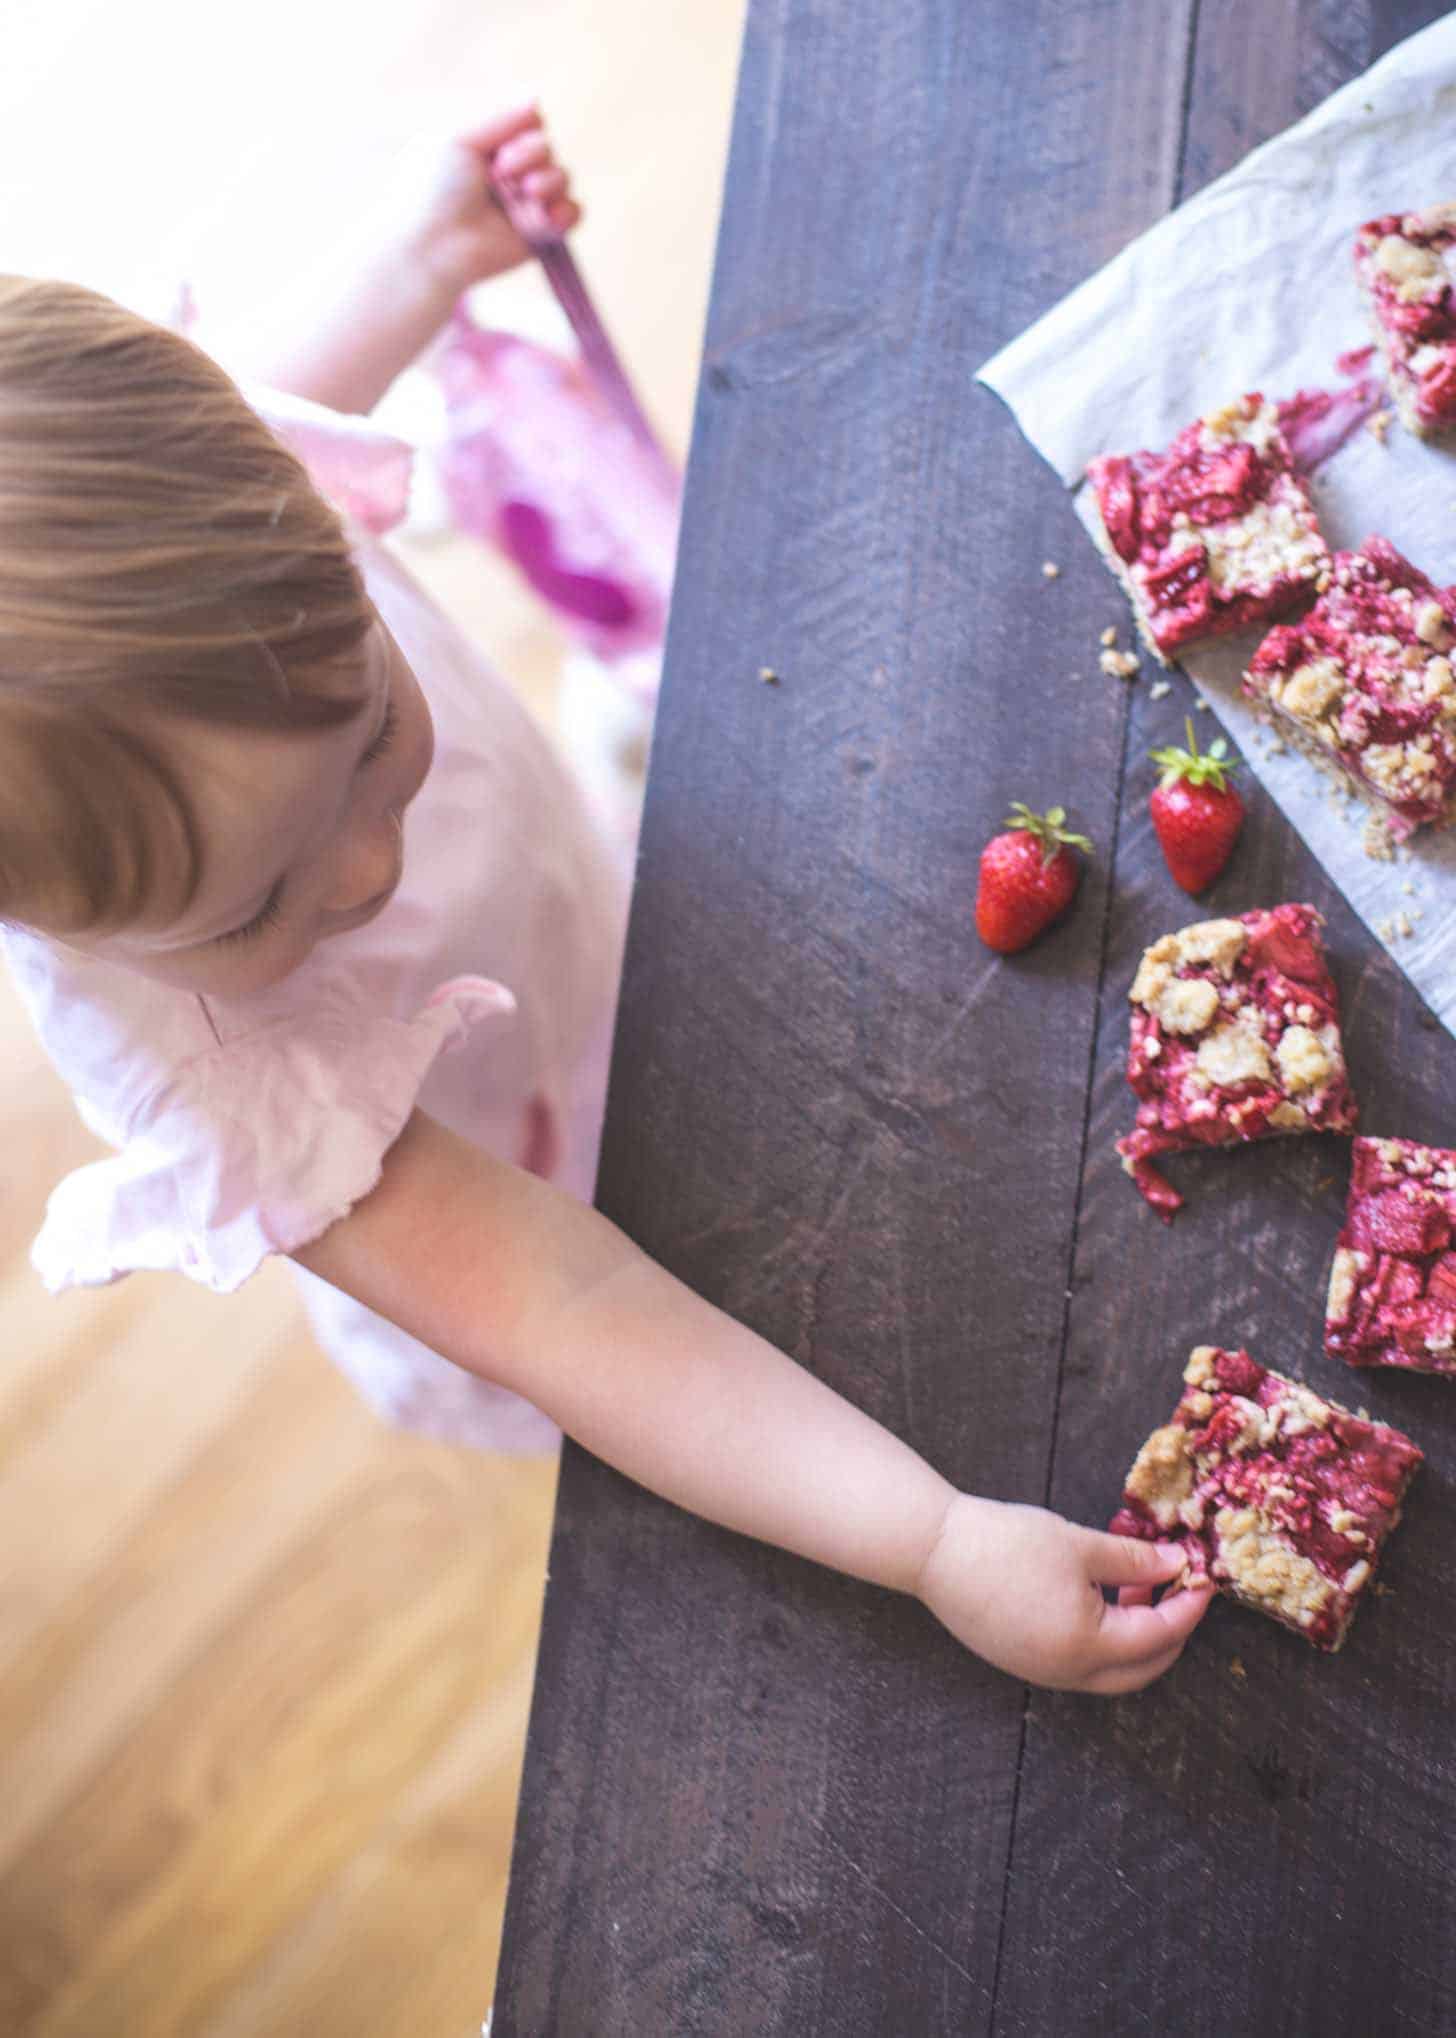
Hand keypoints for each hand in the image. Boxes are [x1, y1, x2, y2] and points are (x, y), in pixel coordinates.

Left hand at [402, 105, 583, 294]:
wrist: (431, 245)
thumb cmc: (432, 189)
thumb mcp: (459, 138)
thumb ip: (500, 118)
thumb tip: (537, 97)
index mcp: (488, 148)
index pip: (529, 124)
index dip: (523, 132)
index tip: (498, 149)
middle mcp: (508, 175)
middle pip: (547, 149)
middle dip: (532, 156)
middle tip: (500, 175)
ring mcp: (524, 205)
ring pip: (562, 178)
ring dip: (549, 182)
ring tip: (527, 194)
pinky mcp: (538, 236)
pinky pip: (572, 215)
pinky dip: (566, 213)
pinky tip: (547, 217)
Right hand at [917, 1494, 1212, 1693]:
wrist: (933, 1551)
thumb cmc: (1006, 1543)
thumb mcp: (1079, 1545)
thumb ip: (1134, 1561)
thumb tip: (1175, 1565)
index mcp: (1088, 1646)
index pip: (1158, 1636)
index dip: (1187, 1607)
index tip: (1204, 1579)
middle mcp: (1067, 1673)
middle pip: (1140, 1671)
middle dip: (1169, 1634)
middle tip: (1179, 1593)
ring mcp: (1041, 1673)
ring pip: (1109, 1672)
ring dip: (1135, 1638)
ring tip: (1134, 1586)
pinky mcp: (1021, 1661)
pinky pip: (1079, 1665)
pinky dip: (1103, 1641)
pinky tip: (1096, 1598)